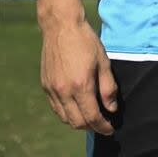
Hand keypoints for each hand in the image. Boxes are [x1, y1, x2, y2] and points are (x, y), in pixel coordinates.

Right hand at [40, 18, 117, 134]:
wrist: (62, 27)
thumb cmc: (86, 42)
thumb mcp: (103, 62)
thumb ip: (108, 87)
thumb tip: (112, 108)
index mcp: (81, 85)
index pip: (92, 116)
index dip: (102, 126)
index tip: (111, 129)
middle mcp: (64, 92)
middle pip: (77, 122)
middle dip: (92, 127)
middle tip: (103, 125)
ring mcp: (53, 90)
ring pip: (65, 118)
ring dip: (79, 122)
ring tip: (92, 118)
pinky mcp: (46, 86)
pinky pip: (56, 108)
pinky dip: (67, 114)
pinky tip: (77, 108)